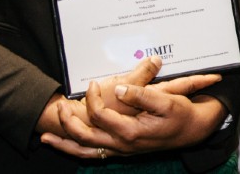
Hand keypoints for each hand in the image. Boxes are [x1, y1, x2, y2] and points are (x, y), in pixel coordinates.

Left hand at [40, 58, 225, 157]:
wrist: (193, 130)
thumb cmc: (180, 115)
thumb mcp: (166, 100)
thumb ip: (142, 93)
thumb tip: (121, 88)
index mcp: (131, 131)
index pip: (100, 115)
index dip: (93, 98)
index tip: (93, 84)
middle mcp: (122, 144)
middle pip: (85, 136)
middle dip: (68, 122)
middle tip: (61, 105)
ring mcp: (121, 150)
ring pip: (85, 151)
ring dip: (65, 144)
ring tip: (46, 137)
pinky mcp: (121, 150)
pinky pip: (93, 155)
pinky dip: (76, 151)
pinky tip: (66, 146)